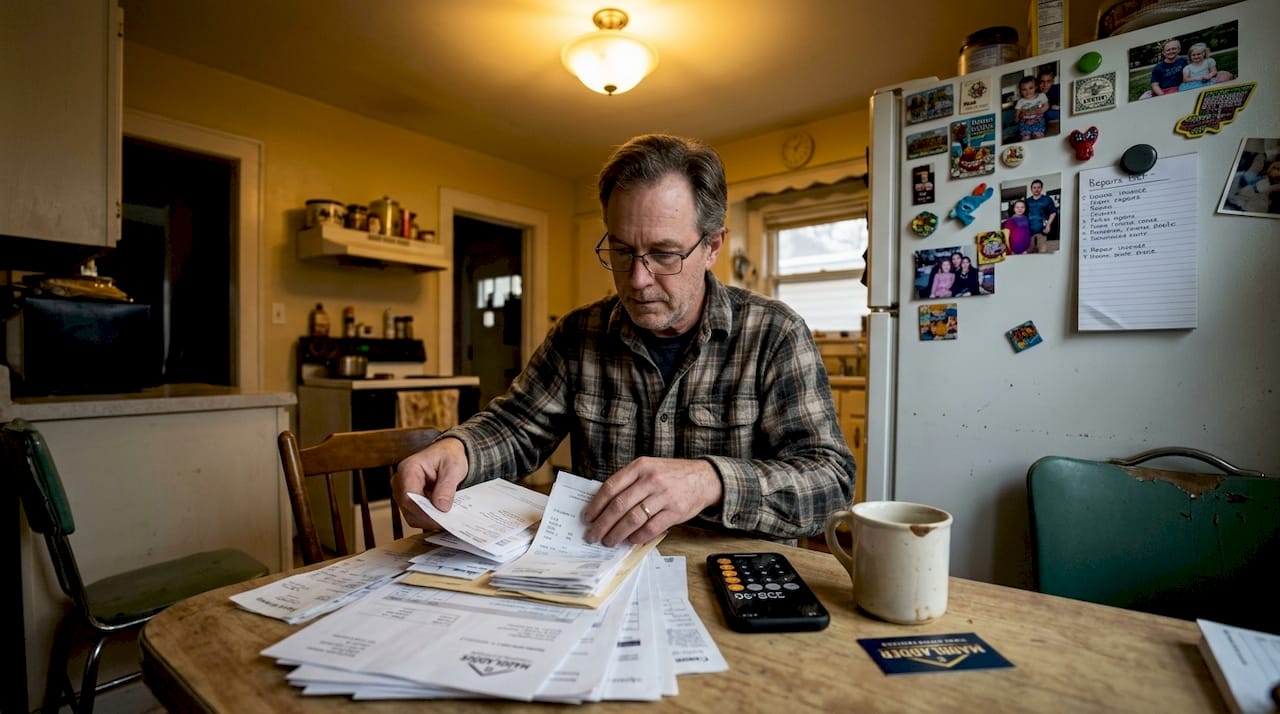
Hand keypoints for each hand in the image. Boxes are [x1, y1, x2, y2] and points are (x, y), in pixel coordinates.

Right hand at [392, 436, 468, 528]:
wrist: (447, 455)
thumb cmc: (448, 456)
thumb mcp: (453, 467)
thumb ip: (447, 487)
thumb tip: (441, 507)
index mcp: (408, 468)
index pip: (408, 496)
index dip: (423, 511)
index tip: (441, 518)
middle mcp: (400, 482)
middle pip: (408, 508)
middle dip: (429, 518)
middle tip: (449, 522)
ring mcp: (402, 493)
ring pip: (411, 516)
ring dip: (430, 520)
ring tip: (448, 520)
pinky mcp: (408, 502)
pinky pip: (416, 516)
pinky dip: (430, 519)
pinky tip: (443, 517)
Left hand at [582, 457, 723, 546]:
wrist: (704, 478)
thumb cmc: (671, 475)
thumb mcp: (649, 468)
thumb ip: (629, 482)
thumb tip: (603, 505)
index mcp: (640, 467)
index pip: (611, 487)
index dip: (596, 505)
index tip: (587, 518)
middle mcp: (651, 480)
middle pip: (619, 506)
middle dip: (602, 524)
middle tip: (593, 535)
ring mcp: (664, 496)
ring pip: (633, 519)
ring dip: (617, 533)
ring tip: (609, 541)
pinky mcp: (675, 511)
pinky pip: (651, 528)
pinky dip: (637, 537)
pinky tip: (630, 540)